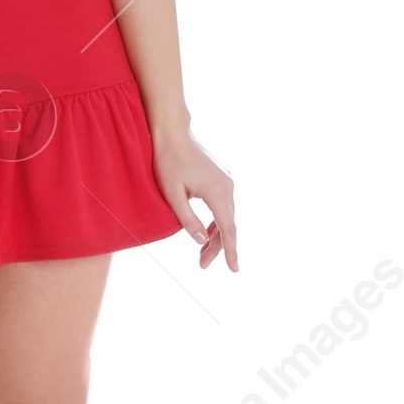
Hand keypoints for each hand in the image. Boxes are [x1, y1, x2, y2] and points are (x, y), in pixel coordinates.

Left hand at [153, 127, 236, 271]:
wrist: (173, 133)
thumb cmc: (168, 161)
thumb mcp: (172, 194)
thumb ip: (187, 219)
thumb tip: (200, 241)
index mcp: (218, 192)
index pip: (228, 229)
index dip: (230, 251)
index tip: (234, 270)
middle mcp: (228, 187)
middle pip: (228, 225)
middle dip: (218, 248)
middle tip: (202, 265)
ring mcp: (226, 181)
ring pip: (225, 216)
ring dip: (216, 235)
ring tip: (202, 254)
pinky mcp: (221, 178)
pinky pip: (222, 206)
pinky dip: (216, 221)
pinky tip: (206, 232)